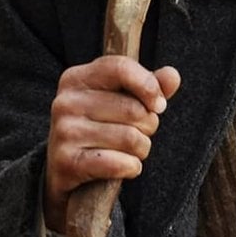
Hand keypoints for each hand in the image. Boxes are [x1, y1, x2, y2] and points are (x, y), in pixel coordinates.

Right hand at [42, 56, 180, 231]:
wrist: (64, 169)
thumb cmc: (100, 127)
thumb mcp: (121, 100)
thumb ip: (149, 86)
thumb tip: (172, 76)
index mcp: (77, 78)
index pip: (120, 67)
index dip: (149, 86)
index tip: (159, 104)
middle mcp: (65, 102)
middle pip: (134, 109)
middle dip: (148, 125)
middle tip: (138, 133)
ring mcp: (63, 132)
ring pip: (131, 138)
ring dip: (142, 149)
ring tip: (129, 150)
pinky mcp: (67, 162)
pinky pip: (120, 163)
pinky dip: (132, 167)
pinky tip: (123, 166)